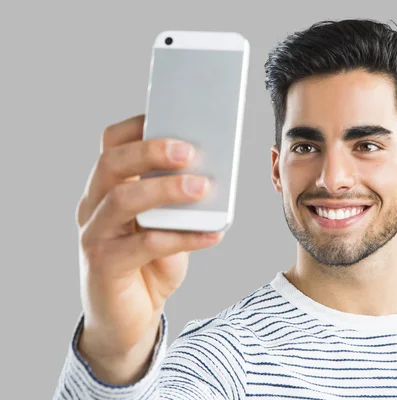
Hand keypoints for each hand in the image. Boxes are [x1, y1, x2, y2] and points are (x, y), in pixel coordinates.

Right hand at [75, 114, 223, 383]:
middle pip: (111, 164)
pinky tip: (214, 234)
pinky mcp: (105, 266)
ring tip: (203, 188)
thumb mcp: (166, 225)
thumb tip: (213, 174)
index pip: (111, 145)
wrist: (130, 319)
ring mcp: (95, 236)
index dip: (138, 127)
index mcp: (107, 188)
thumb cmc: (151, 263)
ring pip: (122, 200)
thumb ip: (178, 201)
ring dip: (165, 190)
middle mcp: (93, 206)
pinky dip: (183, 237)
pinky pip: (145, 245)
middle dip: (150, 151)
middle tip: (189, 151)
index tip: (172, 116)